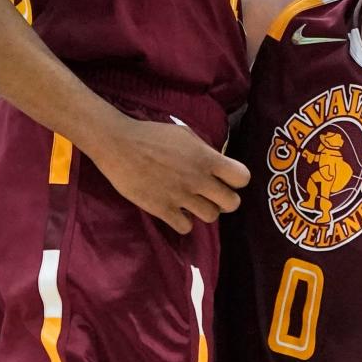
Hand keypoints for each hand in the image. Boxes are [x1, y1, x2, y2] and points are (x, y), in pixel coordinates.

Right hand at [95, 115, 249, 235]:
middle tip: (212, 195)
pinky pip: (186, 228)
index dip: (236, 179)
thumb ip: (204, 150)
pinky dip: (183, 222)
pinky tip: (176, 211)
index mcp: (206, 158)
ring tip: (192, 203)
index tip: (226, 178)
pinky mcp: (162, 209)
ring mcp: (180, 196)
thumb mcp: (185, 134)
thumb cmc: (152, 134)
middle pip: (232, 203)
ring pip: (211, 217)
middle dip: (225, 200)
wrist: (118, 144)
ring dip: (204, 211)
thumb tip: (217, 163)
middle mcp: (197, 179)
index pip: (242, 177)